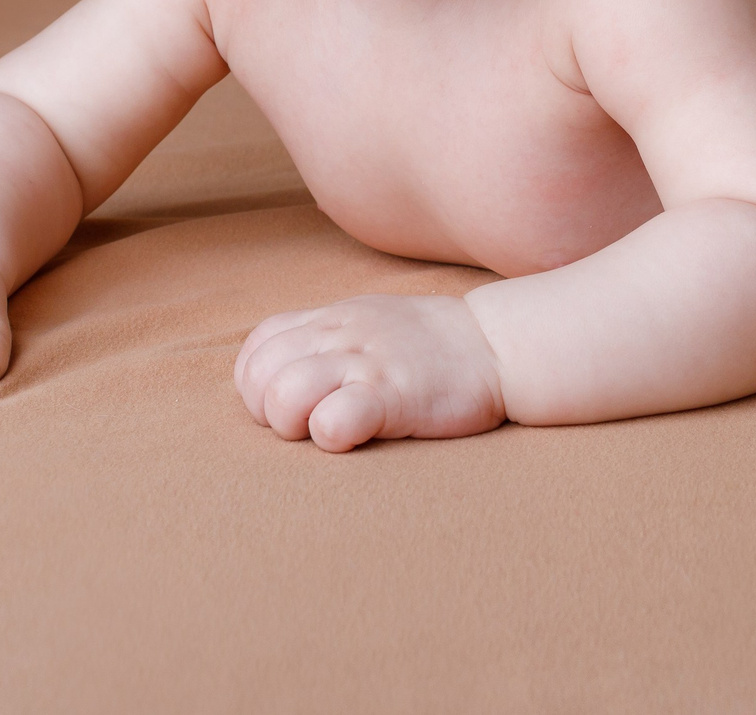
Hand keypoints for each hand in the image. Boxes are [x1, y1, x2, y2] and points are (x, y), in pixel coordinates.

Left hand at [235, 294, 506, 451]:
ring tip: (330, 429)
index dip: (260, 385)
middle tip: (310, 426)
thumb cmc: (433, 344)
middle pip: (261, 377)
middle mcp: (340, 335)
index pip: (258, 348)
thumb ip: (325, 339)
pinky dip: (331, 435)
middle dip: (271, 414)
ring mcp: (365, 362)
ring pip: (285, 395)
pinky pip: (333, 419)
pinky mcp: (393, 395)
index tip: (293, 406)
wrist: (498, 344)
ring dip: (296, 425)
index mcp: (331, 319)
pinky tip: (355, 435)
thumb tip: (284, 372)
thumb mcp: (369, 322)